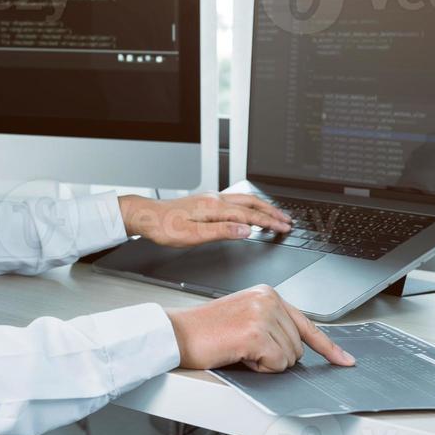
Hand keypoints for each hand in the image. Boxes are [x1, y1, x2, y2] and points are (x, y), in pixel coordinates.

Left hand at [118, 193, 292, 247]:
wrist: (147, 216)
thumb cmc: (165, 227)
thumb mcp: (193, 235)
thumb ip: (221, 232)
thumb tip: (245, 230)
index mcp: (214, 208)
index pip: (249, 215)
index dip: (268, 222)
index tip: (283, 228)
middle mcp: (215, 200)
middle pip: (251, 203)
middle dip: (271, 212)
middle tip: (287, 220)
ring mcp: (211, 199)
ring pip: (244, 200)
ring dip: (262, 207)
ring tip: (275, 215)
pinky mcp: (206, 201)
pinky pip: (235, 201)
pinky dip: (249, 206)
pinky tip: (250, 210)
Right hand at [165, 284, 356, 371]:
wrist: (176, 334)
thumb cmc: (205, 331)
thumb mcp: (244, 319)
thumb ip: (272, 327)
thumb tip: (296, 351)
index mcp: (267, 293)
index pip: (306, 323)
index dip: (328, 346)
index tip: (345, 360)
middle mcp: (268, 299)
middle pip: (298, 347)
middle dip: (274, 356)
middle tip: (244, 347)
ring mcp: (263, 315)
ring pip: (289, 358)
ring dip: (265, 363)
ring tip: (238, 349)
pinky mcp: (256, 333)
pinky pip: (276, 365)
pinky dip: (259, 369)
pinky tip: (238, 353)